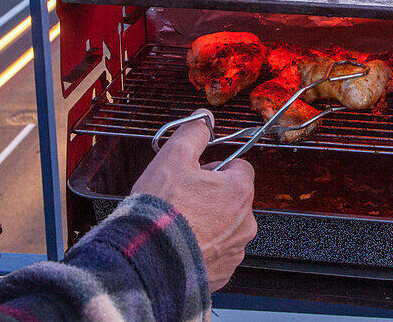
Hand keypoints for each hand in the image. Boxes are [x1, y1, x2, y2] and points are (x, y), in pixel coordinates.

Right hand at [131, 116, 256, 290]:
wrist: (147, 260)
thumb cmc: (162, 210)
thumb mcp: (173, 157)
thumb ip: (194, 132)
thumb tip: (205, 119)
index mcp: (240, 191)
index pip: (239, 168)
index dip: (215, 168)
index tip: (196, 175)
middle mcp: (246, 223)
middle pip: (232, 198)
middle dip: (211, 196)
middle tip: (182, 199)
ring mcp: (234, 251)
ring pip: (224, 226)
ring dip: (206, 223)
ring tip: (178, 223)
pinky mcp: (222, 273)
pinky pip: (215, 253)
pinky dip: (201, 247)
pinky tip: (180, 244)